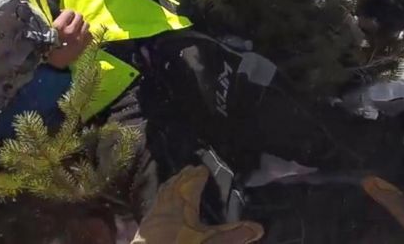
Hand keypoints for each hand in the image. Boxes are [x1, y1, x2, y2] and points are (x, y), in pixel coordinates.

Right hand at [48, 10, 91, 68]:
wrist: (50, 67)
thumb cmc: (44, 48)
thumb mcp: (45, 32)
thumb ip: (53, 20)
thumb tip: (60, 13)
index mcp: (59, 27)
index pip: (69, 12)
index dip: (66, 14)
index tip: (63, 17)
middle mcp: (71, 32)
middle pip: (80, 16)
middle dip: (75, 19)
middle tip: (70, 23)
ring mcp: (79, 40)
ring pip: (86, 24)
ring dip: (81, 26)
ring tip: (75, 30)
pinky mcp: (84, 47)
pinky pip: (90, 35)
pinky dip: (86, 34)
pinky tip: (80, 37)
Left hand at [133, 166, 263, 243]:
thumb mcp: (210, 242)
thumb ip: (233, 235)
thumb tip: (258, 228)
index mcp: (182, 205)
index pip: (191, 184)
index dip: (197, 176)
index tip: (203, 168)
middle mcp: (166, 206)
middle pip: (175, 186)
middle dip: (183, 176)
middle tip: (189, 168)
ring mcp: (153, 216)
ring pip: (163, 194)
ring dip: (170, 185)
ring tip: (175, 179)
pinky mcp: (145, 228)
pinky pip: (155, 205)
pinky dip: (160, 199)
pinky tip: (160, 205)